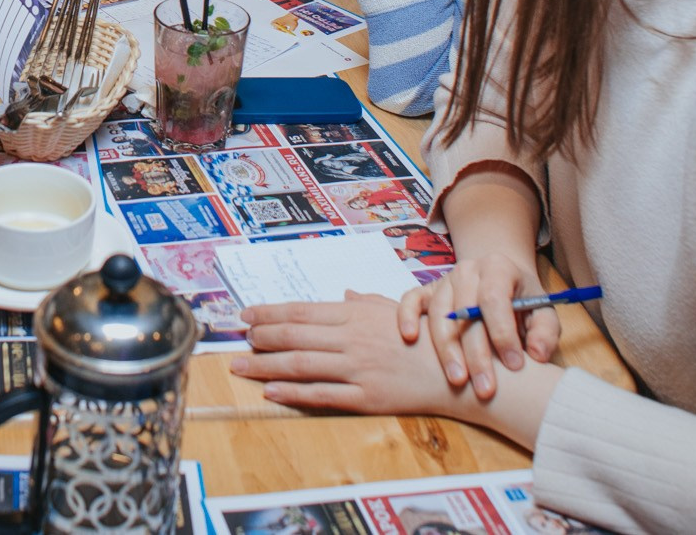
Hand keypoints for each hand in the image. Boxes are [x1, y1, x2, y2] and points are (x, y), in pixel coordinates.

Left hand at [231, 294, 461, 414]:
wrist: (458, 372)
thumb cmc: (426, 338)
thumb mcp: (396, 309)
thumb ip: (366, 303)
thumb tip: (344, 296)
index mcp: (356, 315)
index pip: (302, 311)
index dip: (270, 312)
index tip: (246, 314)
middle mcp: (352, 339)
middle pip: (294, 335)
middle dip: (260, 336)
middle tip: (237, 339)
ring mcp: (357, 369)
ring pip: (300, 364)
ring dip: (265, 366)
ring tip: (241, 366)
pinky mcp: (365, 398)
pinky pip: (321, 395)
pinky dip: (293, 393)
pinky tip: (272, 392)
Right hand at [398, 254, 558, 401]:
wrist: (498, 278)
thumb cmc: (521, 300)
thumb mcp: (543, 311)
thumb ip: (545, 332)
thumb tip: (537, 354)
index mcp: (498, 268)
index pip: (495, 300)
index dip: (503, 334)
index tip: (515, 366)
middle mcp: (468, 270)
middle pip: (465, 312)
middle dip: (476, 354)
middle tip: (485, 388)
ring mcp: (444, 279)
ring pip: (439, 314)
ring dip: (447, 350)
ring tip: (458, 381)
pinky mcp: (427, 290)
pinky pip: (411, 300)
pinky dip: (406, 316)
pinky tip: (410, 338)